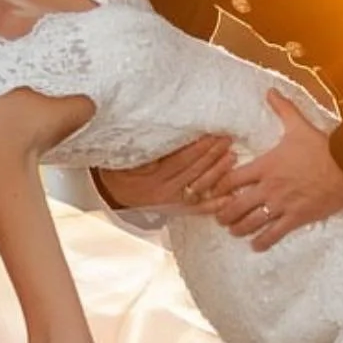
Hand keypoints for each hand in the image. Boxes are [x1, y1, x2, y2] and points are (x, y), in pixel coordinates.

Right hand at [98, 135, 234, 211]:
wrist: (110, 192)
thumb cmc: (118, 168)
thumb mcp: (123, 156)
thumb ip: (142, 149)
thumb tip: (159, 141)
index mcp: (149, 175)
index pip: (178, 159)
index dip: (197, 147)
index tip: (212, 133)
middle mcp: (161, 190)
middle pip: (191, 170)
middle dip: (212, 154)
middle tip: (227, 140)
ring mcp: (169, 201)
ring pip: (197, 187)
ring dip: (217, 173)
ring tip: (232, 158)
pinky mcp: (174, 209)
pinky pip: (196, 208)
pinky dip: (213, 204)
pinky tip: (229, 198)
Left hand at [205, 90, 342, 250]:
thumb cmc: (322, 147)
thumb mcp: (299, 126)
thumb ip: (282, 109)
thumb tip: (270, 91)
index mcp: (265, 166)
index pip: (232, 179)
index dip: (218, 187)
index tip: (213, 192)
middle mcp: (268, 188)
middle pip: (235, 205)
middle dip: (224, 213)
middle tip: (219, 217)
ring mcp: (281, 205)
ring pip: (250, 223)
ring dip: (238, 228)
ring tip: (234, 230)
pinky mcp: (296, 218)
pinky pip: (274, 234)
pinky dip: (262, 241)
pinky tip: (256, 245)